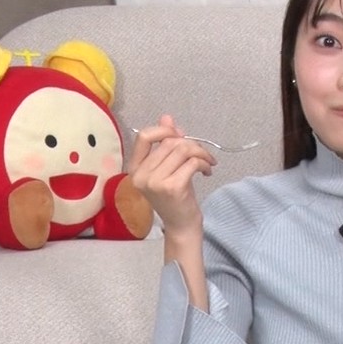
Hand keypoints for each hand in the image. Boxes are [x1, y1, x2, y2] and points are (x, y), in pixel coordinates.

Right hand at [128, 114, 217, 239]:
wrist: (181, 225)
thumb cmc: (174, 198)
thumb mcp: (168, 168)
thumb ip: (165, 144)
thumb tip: (167, 118)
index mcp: (135, 169)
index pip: (144, 136)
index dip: (164, 130)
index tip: (180, 135)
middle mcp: (141, 175)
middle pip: (169, 142)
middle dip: (191, 144)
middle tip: (202, 155)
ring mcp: (155, 181)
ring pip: (182, 150)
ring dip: (200, 153)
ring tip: (207, 163)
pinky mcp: (172, 187)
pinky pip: (192, 163)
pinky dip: (204, 164)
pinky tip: (207, 172)